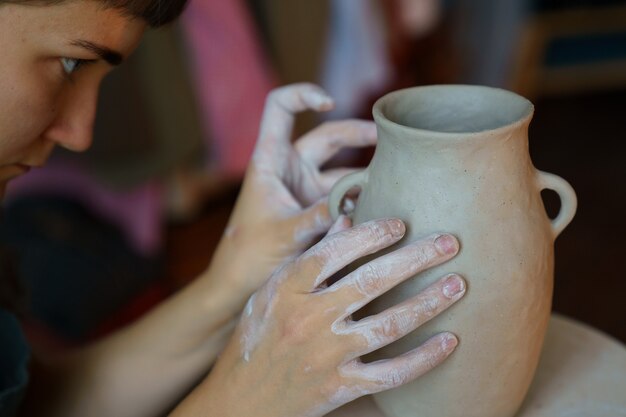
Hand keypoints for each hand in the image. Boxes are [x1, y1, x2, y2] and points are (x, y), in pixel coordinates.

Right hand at [174, 218, 465, 416]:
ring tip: (458, 284)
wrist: (239, 402)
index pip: (335, 251)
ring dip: (429, 302)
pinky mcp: (339, 387)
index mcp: (286, 290)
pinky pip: (391, 374)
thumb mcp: (270, 293)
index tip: (401, 223)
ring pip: (389, 324)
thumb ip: (308, 259)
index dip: (372, 233)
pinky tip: (450, 341)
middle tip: (450, 241)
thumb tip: (346, 221)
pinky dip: (423, 358)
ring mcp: (325, 355)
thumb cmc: (255, 339)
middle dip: (416, 258)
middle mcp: (308, 319)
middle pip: (371, 281)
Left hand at [205, 83, 376, 308]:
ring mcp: (305, 188)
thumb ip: (319, 217)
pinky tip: (382, 208)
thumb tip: (357, 205)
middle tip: (389, 141)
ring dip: (365, 174)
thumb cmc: (250, 253)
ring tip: (394, 179)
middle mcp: (289, 168)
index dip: (303, 95)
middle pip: (328, 137)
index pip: (280, 108)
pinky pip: (345, 197)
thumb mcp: (286, 233)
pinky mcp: (317, 209)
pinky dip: (362, 200)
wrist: (240, 283)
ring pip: (341, 169)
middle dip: (359, 135)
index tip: (329, 102)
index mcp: (270, 160)